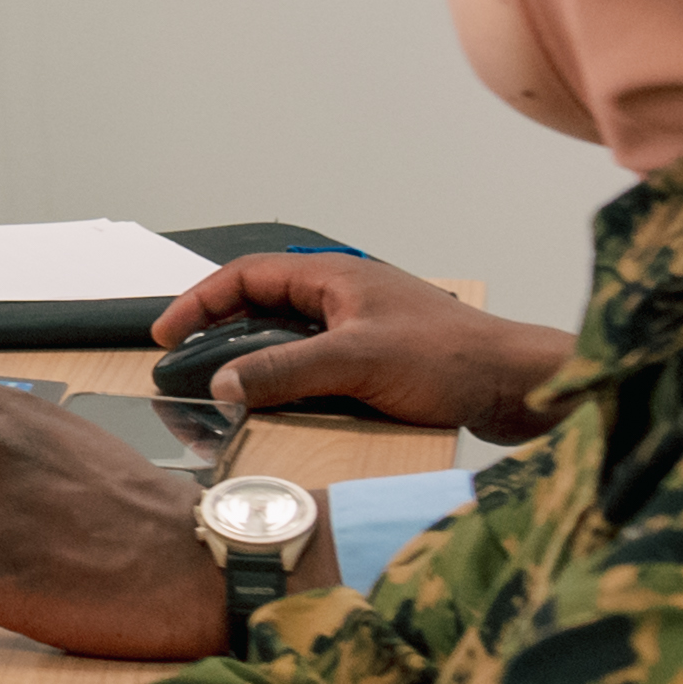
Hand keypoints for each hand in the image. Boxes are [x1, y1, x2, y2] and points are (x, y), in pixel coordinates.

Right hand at [145, 248, 569, 444]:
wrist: (516, 385)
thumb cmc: (451, 358)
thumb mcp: (355, 362)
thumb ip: (282, 371)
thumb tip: (223, 383)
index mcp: (333, 277)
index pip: (245, 276)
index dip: (198, 302)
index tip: (166, 335)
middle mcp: (343, 297)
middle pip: (261, 306)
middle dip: (218, 332)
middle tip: (185, 364)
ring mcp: (361, 328)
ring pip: (287, 338)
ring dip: (254, 360)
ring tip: (224, 389)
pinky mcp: (379, 361)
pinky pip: (315, 364)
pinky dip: (288, 381)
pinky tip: (282, 407)